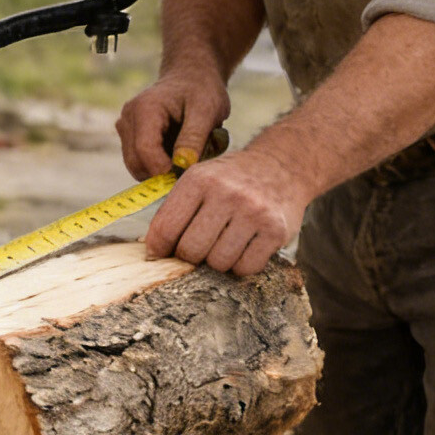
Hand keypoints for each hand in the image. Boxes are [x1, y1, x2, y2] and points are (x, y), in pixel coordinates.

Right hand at [117, 69, 230, 179]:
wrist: (190, 76)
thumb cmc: (201, 90)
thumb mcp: (207, 111)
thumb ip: (194, 138)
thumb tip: (182, 166)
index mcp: (144, 109)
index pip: (144, 150)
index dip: (164, 169)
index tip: (187, 173)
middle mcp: (127, 119)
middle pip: (136, 162)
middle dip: (162, 173)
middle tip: (189, 167)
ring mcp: (124, 128)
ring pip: (135, 165)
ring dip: (160, 170)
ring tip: (183, 156)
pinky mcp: (127, 136)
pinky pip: (138, 161)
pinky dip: (157, 164)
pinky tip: (174, 152)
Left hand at [144, 146, 310, 276]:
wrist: (282, 165)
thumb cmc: (231, 179)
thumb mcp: (198, 180)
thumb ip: (174, 210)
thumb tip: (152, 250)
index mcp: (199, 181)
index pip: (166, 228)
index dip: (159, 248)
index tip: (161, 253)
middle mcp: (226, 194)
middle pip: (191, 250)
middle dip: (190, 256)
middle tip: (197, 249)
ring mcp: (253, 213)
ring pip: (218, 263)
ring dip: (217, 262)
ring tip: (222, 245)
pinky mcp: (276, 230)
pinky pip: (246, 268)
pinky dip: (241, 266)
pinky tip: (242, 249)